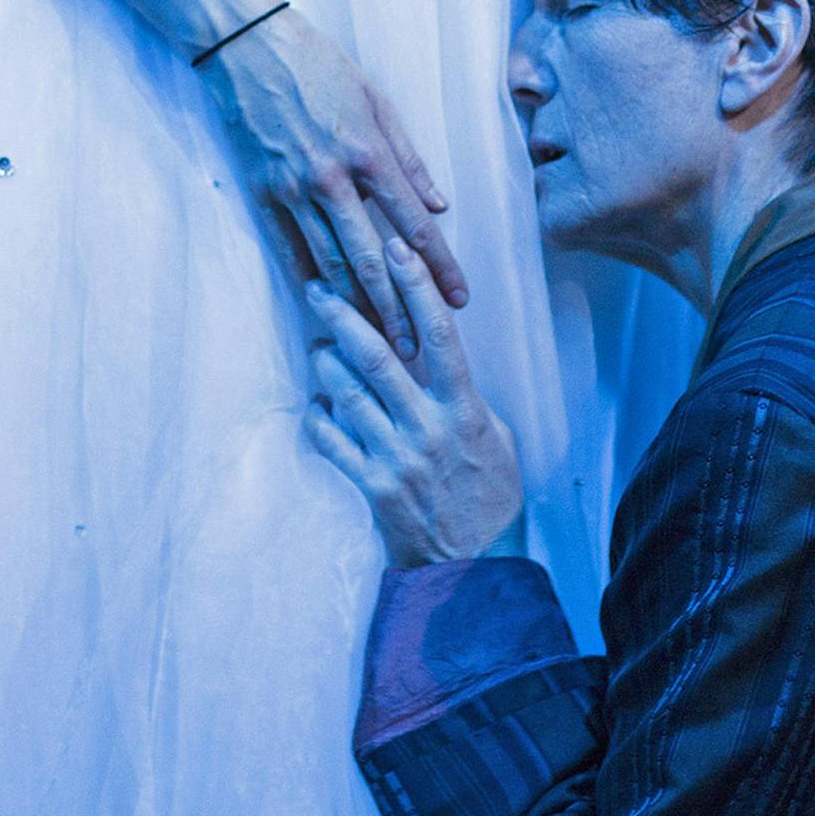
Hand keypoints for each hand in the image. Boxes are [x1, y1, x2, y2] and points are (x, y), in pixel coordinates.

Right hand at [200, 8, 468, 355]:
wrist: (247, 46)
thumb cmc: (320, 66)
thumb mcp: (377, 101)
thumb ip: (409, 158)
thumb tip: (438, 206)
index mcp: (369, 153)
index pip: (414, 224)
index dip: (441, 266)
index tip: (461, 298)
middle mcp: (333, 178)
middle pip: (374, 258)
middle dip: (400, 306)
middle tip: (418, 346)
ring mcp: (294, 189)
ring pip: (332, 262)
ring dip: (358, 306)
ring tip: (378, 340)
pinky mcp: (263, 192)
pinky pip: (291, 248)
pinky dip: (312, 280)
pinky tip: (327, 307)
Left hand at [302, 239, 522, 565]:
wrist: (472, 565)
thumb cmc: (489, 498)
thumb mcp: (496, 439)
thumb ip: (468, 399)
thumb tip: (444, 363)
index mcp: (465, 411)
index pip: (442, 337)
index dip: (418, 290)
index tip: (399, 250)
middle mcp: (428, 430)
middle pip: (379, 358)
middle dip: (344, 316)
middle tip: (318, 287)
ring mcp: (396, 458)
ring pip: (348, 393)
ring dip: (326, 361)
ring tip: (318, 342)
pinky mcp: (371, 487)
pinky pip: (332, 440)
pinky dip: (319, 415)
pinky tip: (318, 402)